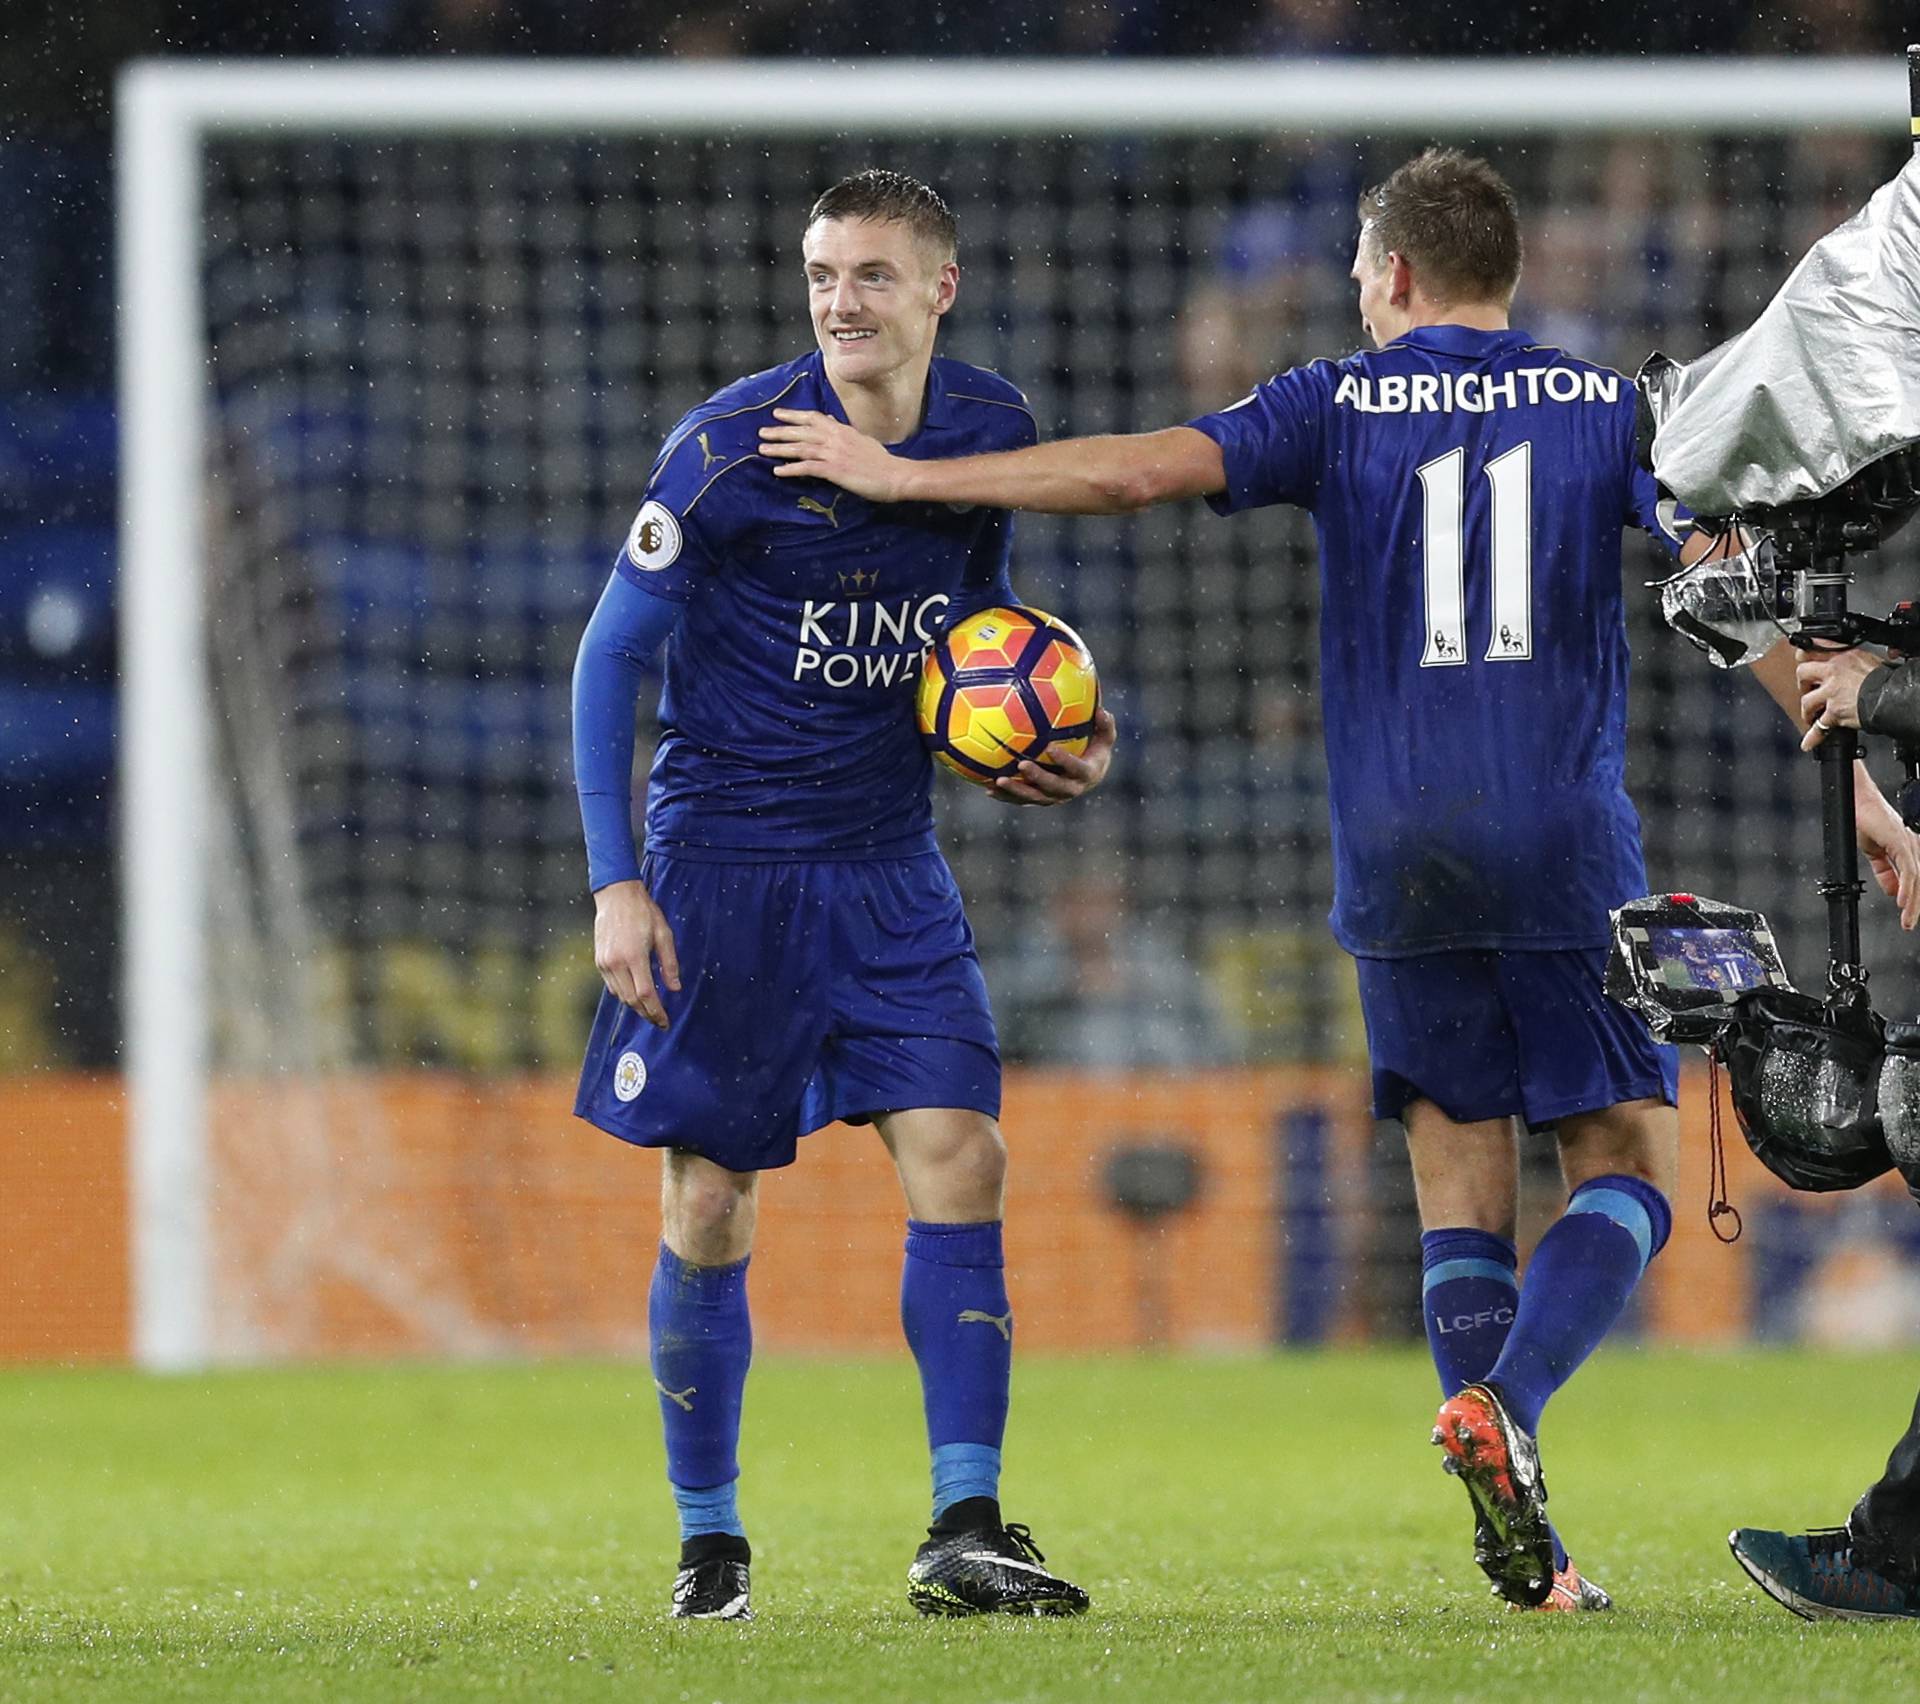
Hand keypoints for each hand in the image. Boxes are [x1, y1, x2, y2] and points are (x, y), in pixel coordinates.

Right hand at [592, 878, 681, 1026]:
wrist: (616, 895)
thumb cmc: (643, 912)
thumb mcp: (664, 935)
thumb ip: (670, 964)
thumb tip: (675, 988)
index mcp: (634, 956)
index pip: (646, 994)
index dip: (656, 1012)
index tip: (665, 1022)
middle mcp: (616, 963)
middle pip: (631, 1000)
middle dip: (646, 1014)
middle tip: (660, 1022)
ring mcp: (605, 963)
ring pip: (620, 996)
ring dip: (635, 1006)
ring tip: (650, 1010)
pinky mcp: (599, 961)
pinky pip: (612, 986)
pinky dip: (624, 994)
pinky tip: (635, 994)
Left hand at [758, 409, 910, 501]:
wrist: (894, 475)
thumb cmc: (881, 461)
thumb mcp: (861, 439)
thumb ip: (844, 430)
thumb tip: (831, 420)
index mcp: (841, 429)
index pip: (813, 417)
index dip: (793, 415)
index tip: (778, 414)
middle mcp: (835, 437)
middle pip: (801, 431)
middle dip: (779, 431)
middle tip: (762, 432)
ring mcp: (833, 453)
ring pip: (800, 447)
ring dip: (780, 449)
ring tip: (762, 450)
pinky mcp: (834, 470)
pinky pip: (807, 467)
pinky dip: (791, 469)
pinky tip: (778, 471)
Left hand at [988, 707, 1116, 805]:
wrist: (1089, 776)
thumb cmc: (1096, 749)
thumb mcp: (1105, 737)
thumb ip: (1105, 725)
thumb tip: (1102, 710)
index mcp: (1086, 774)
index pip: (1077, 769)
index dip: (1065, 761)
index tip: (1051, 748)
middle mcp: (1070, 790)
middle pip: (1053, 787)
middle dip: (1037, 778)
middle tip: (1022, 764)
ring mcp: (1054, 798)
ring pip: (1034, 797)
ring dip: (1016, 791)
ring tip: (998, 780)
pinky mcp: (1040, 800)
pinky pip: (1022, 800)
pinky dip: (1006, 796)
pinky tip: (988, 788)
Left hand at [1798, 648, 1884, 749]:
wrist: (1894, 695)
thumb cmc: (1886, 678)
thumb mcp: (1868, 659)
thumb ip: (1852, 661)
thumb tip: (1850, 664)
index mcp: (1842, 657)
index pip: (1813, 650)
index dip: (1804, 656)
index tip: (1801, 660)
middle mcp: (1833, 672)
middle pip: (1803, 673)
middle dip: (1802, 683)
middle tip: (1808, 689)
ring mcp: (1831, 693)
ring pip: (1806, 701)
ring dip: (1807, 710)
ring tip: (1812, 715)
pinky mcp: (1834, 712)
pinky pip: (1819, 727)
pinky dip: (1813, 736)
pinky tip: (1807, 743)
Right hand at [1853, 767, 1919, 929]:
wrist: (1857, 802)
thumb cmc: (1865, 820)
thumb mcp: (1874, 852)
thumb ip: (1884, 871)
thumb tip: (1891, 889)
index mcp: (1908, 849)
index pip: (1915, 880)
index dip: (1914, 899)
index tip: (1908, 915)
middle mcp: (1913, 847)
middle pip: (1919, 883)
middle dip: (1916, 906)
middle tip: (1909, 923)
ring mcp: (1909, 845)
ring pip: (1916, 880)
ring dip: (1912, 903)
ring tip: (1907, 919)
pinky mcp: (1901, 843)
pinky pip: (1908, 870)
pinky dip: (1905, 888)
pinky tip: (1901, 901)